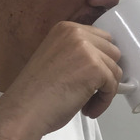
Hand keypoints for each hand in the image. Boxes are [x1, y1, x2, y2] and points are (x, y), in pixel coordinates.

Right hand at [0, 21, 122, 134]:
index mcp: (65, 29)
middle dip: (105, 74)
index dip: (100, 61)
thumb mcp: (56, 59)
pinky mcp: (96, 68)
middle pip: (112, 52)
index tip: (92, 77)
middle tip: (90, 92)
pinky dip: (104, 101)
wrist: (24, 110)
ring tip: (87, 104)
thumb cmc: (35, 93)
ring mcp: (87, 50)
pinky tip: (88, 110)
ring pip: (115, 69)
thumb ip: (76, 54)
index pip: (100, 39)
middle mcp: (76, 34)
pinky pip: (113, 85)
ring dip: (105, 90)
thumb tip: (103, 64)